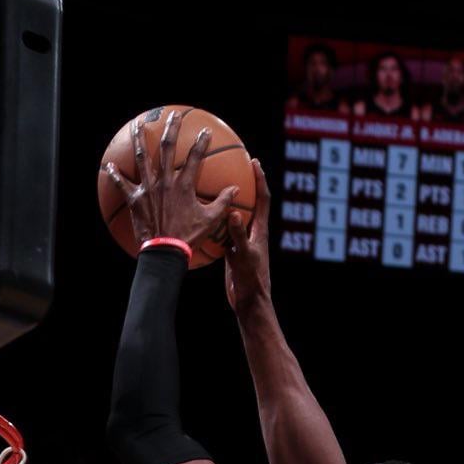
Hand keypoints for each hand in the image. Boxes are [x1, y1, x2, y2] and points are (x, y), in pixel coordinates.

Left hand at [103, 109, 240, 257]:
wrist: (165, 252)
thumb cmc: (188, 238)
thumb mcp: (210, 221)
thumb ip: (223, 202)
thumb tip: (235, 189)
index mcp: (184, 185)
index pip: (195, 157)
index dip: (201, 143)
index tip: (205, 131)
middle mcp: (165, 181)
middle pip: (168, 148)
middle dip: (172, 128)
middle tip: (173, 115)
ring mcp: (148, 189)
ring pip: (142, 158)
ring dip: (140, 140)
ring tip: (138, 125)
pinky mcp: (135, 200)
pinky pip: (123, 185)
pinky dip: (115, 175)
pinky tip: (109, 165)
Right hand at [224, 158, 270, 313]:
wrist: (249, 302)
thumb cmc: (250, 280)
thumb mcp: (243, 256)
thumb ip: (238, 235)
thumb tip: (233, 213)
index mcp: (259, 230)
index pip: (263, 198)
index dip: (260, 179)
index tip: (253, 161)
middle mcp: (252, 232)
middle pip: (251, 201)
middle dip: (245, 182)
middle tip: (236, 164)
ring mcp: (242, 242)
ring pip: (235, 215)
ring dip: (228, 200)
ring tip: (215, 184)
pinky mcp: (233, 251)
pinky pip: (223, 231)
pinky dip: (214, 221)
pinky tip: (201, 215)